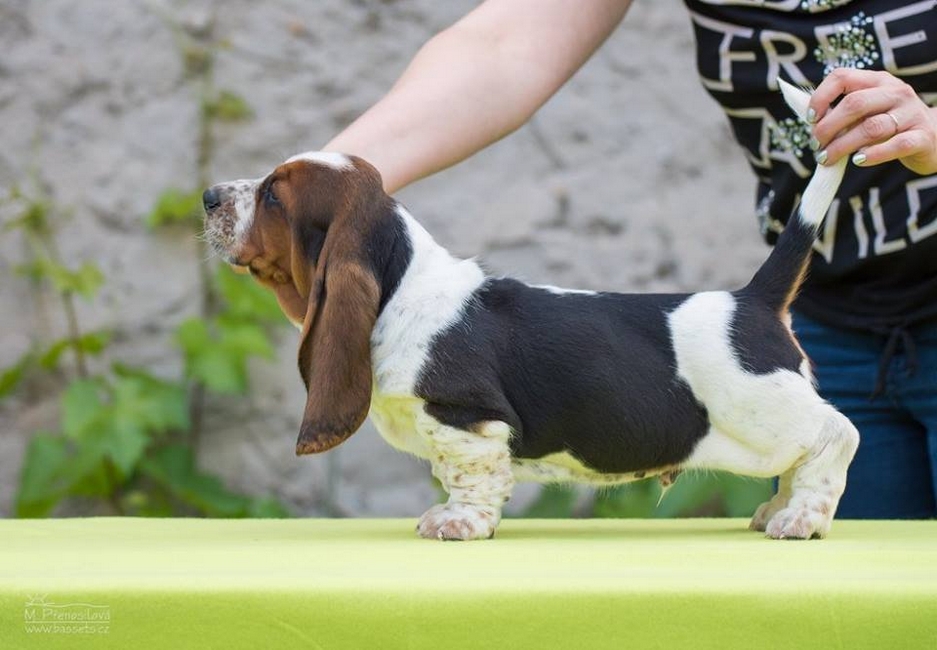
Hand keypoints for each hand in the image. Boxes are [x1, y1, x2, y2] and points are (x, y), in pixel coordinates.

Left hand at [808, 68, 936, 175]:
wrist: (935, 138)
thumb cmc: (891, 125)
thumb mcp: (870, 110)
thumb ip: (845, 112)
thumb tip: (811, 123)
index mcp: (878, 81)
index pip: (842, 77)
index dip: (820, 97)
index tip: (809, 120)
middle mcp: (896, 92)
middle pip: (855, 104)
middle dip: (827, 127)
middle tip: (816, 146)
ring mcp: (911, 113)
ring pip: (871, 127)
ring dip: (843, 146)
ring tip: (827, 158)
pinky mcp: (922, 137)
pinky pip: (896, 145)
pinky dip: (873, 154)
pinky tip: (858, 160)